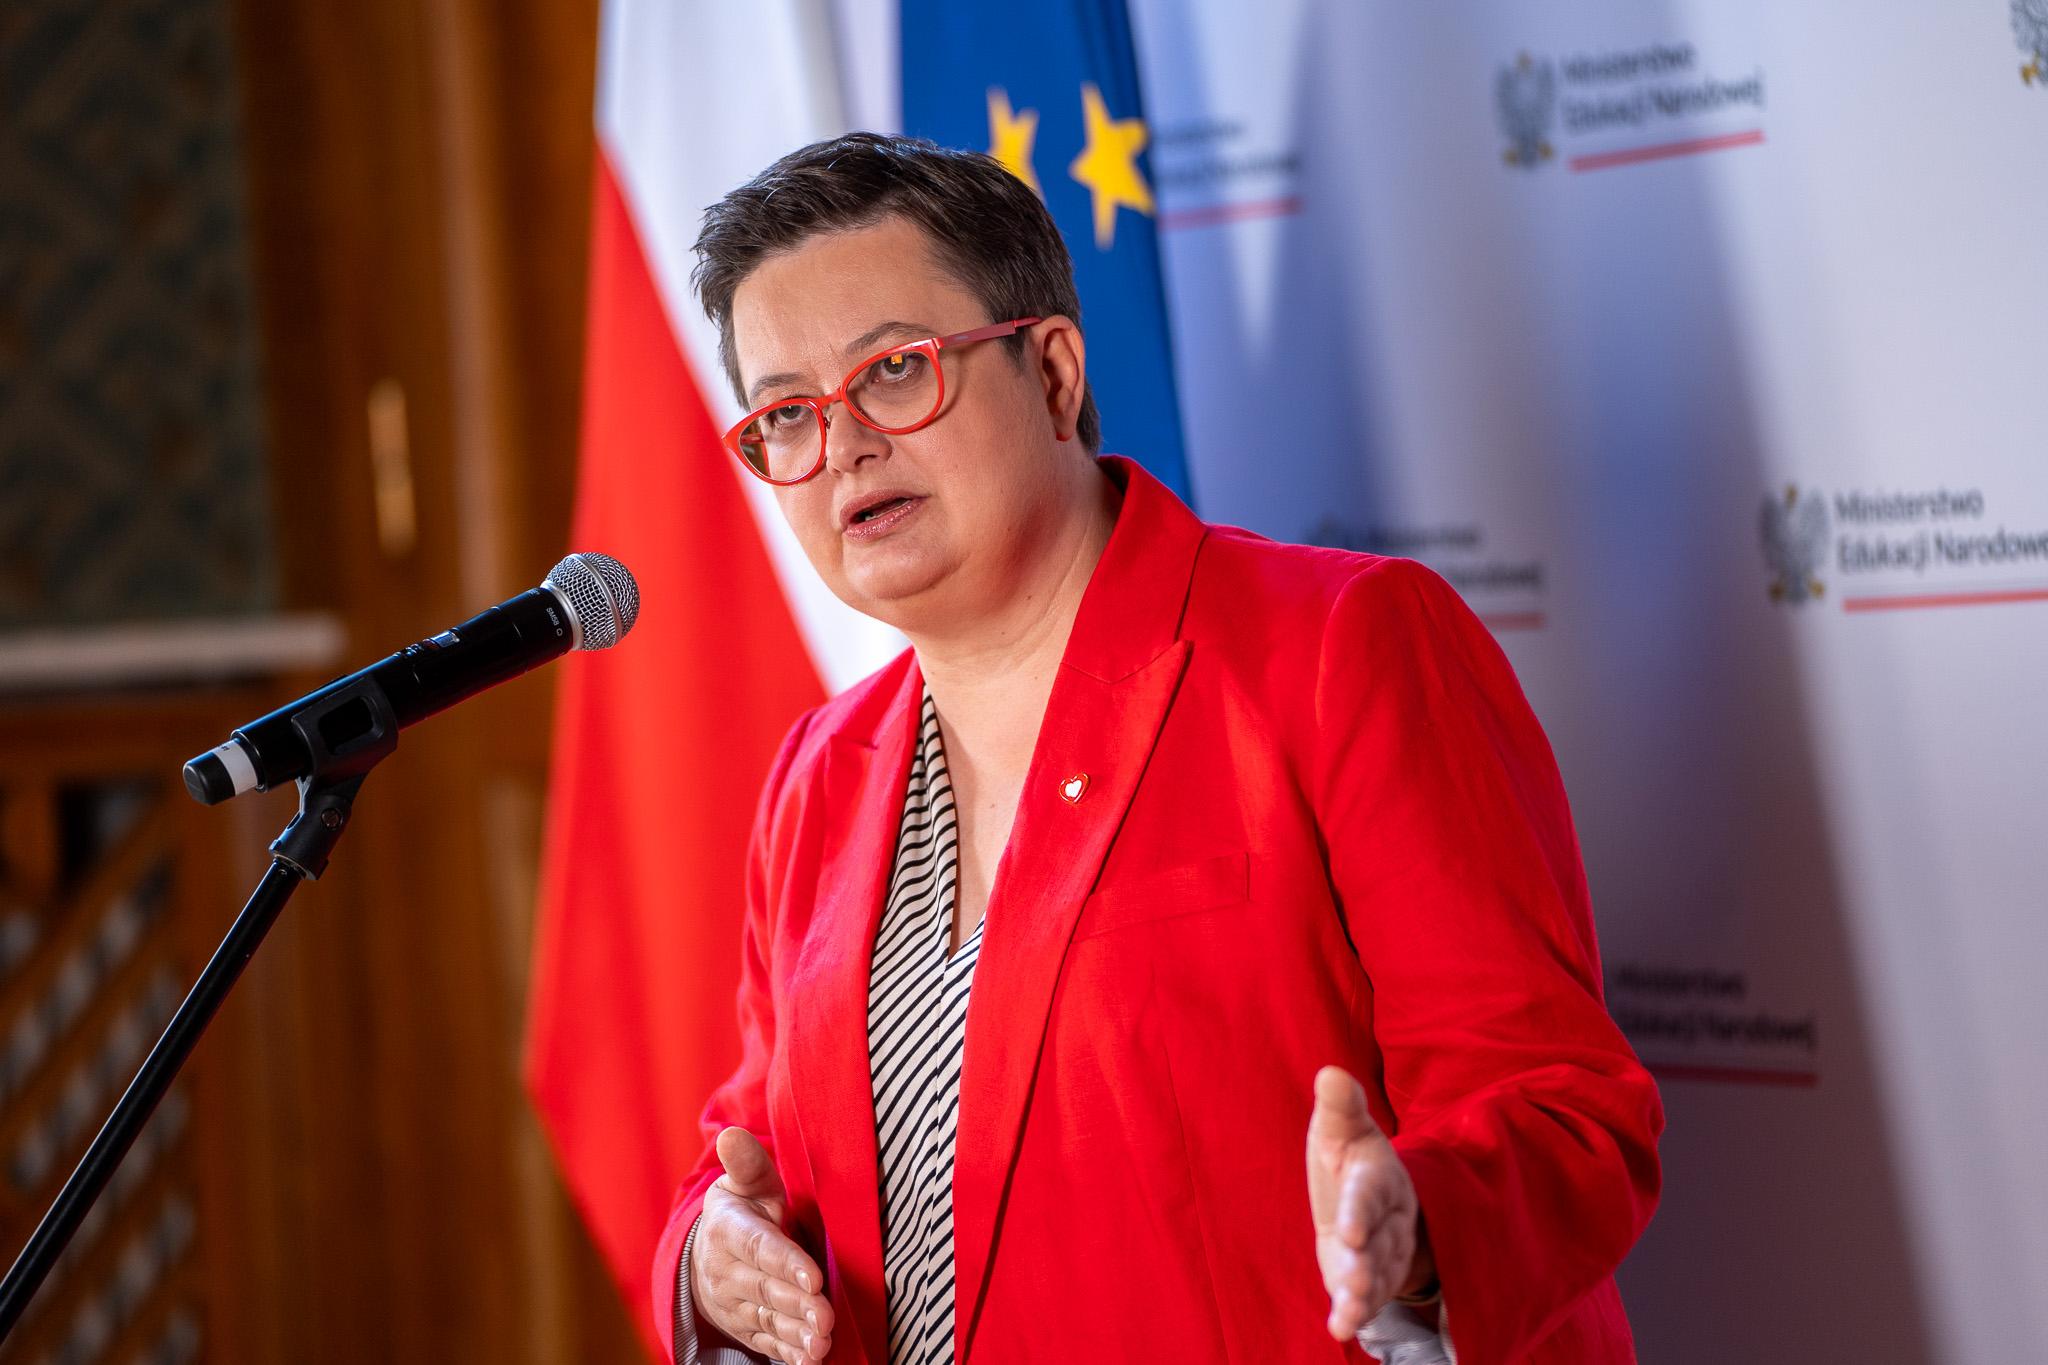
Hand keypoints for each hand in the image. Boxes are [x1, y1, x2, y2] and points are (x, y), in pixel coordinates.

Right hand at [691, 1126, 834, 1362]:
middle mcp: (727, 1272)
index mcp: (729, 1231)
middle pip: (766, 1290)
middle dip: (797, 1305)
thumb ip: (745, 1162)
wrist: (707, 1254)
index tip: (814, 1276)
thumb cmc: (743, 1209)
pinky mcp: (745, 1328)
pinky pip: (766, 1342)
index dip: (786, 1263)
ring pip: (768, 1321)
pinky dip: (788, 1353)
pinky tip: (809, 1360)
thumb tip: (730, 1135)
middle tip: (825, 1316)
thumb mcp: (744, 1182)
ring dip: (795, 1334)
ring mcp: (735, 1304)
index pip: (760, 1248)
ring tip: (821, 1342)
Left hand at [1305, 1065, 1433, 1339]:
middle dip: (1368, 1264)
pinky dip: (1353, 1315)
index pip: (1369, 1195)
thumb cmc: (1350, 1156)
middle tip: (1358, 1283)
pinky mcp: (1364, 1278)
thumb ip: (1338, 1105)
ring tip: (1351, 1309)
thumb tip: (1329, 1073)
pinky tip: (1341, 1330)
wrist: (1376, 1195)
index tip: (1350, 1229)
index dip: (1361, 1211)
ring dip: (1364, 1294)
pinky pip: (1362, 1300)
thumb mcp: (1341, 1127)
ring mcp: (1379, 1254)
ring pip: (1375, 1275)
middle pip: (1378, 1244)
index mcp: (1377, 1179)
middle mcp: (1386, 1221)